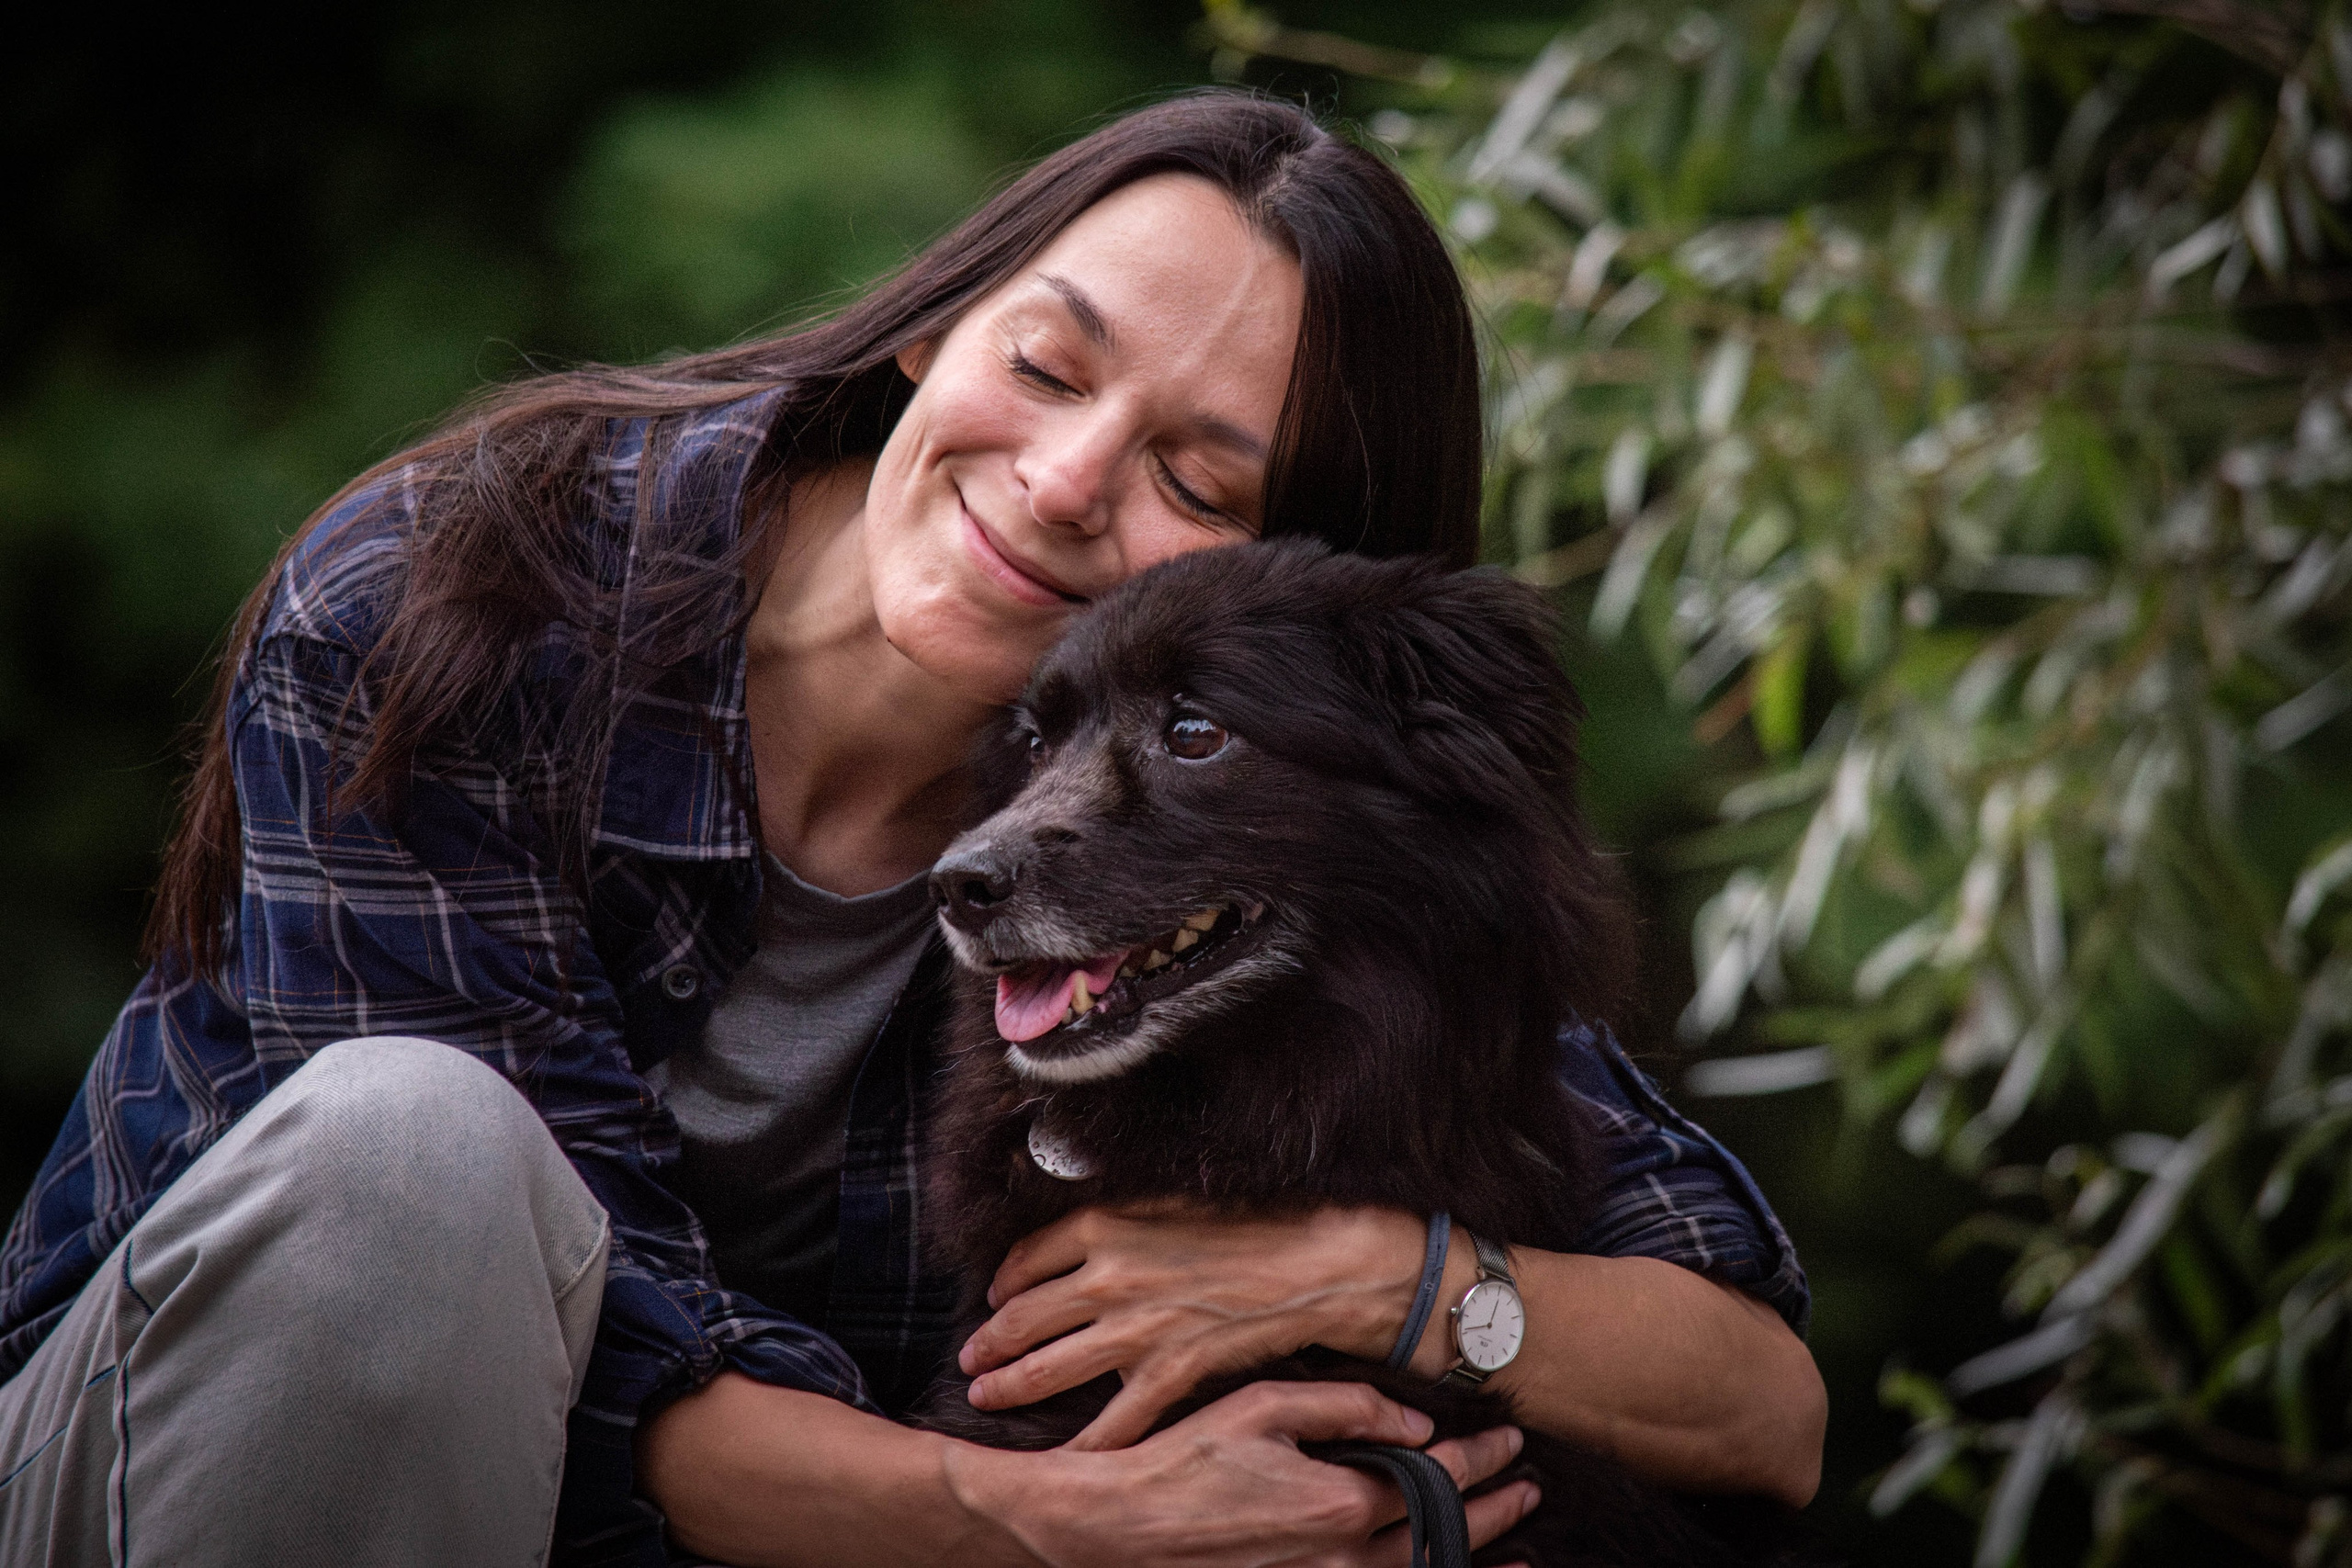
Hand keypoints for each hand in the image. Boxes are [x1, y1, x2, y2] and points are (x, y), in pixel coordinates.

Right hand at [944, 1380, 1540, 1567]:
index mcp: (1338, 1500)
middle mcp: (1340, 1557)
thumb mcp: (1261, 1406)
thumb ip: (1345, 1408)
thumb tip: (1416, 1424)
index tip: (1512, 1438)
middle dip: (1495, 1511)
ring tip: (1517, 1555)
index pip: (1437, 1479)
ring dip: (1472, 1563)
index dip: (1482, 1457)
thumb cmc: (1182, 1457)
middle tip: (1531, 1489)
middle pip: (1442, 1536)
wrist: (1115, 1529)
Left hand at [959, 1202, 1430, 1447]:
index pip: (1028, 1260)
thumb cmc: (1251, 1223)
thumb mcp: (1171, 1200)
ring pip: (1050, 1368)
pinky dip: (1086, 1443)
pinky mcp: (1169, 1374)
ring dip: (1010, 1385)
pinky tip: (1064, 1458)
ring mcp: (1135, 1331)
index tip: (995, 1300)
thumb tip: (1078, 1234)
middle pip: (1024, 1318)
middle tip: (970, 1358)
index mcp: (1105, 1227)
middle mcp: (1108, 1279)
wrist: (1314, 1264)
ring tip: (986, 1395)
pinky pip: (1114, 1420)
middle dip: (990, 1343)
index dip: (1004, 1284)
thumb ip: (1118, 1217)